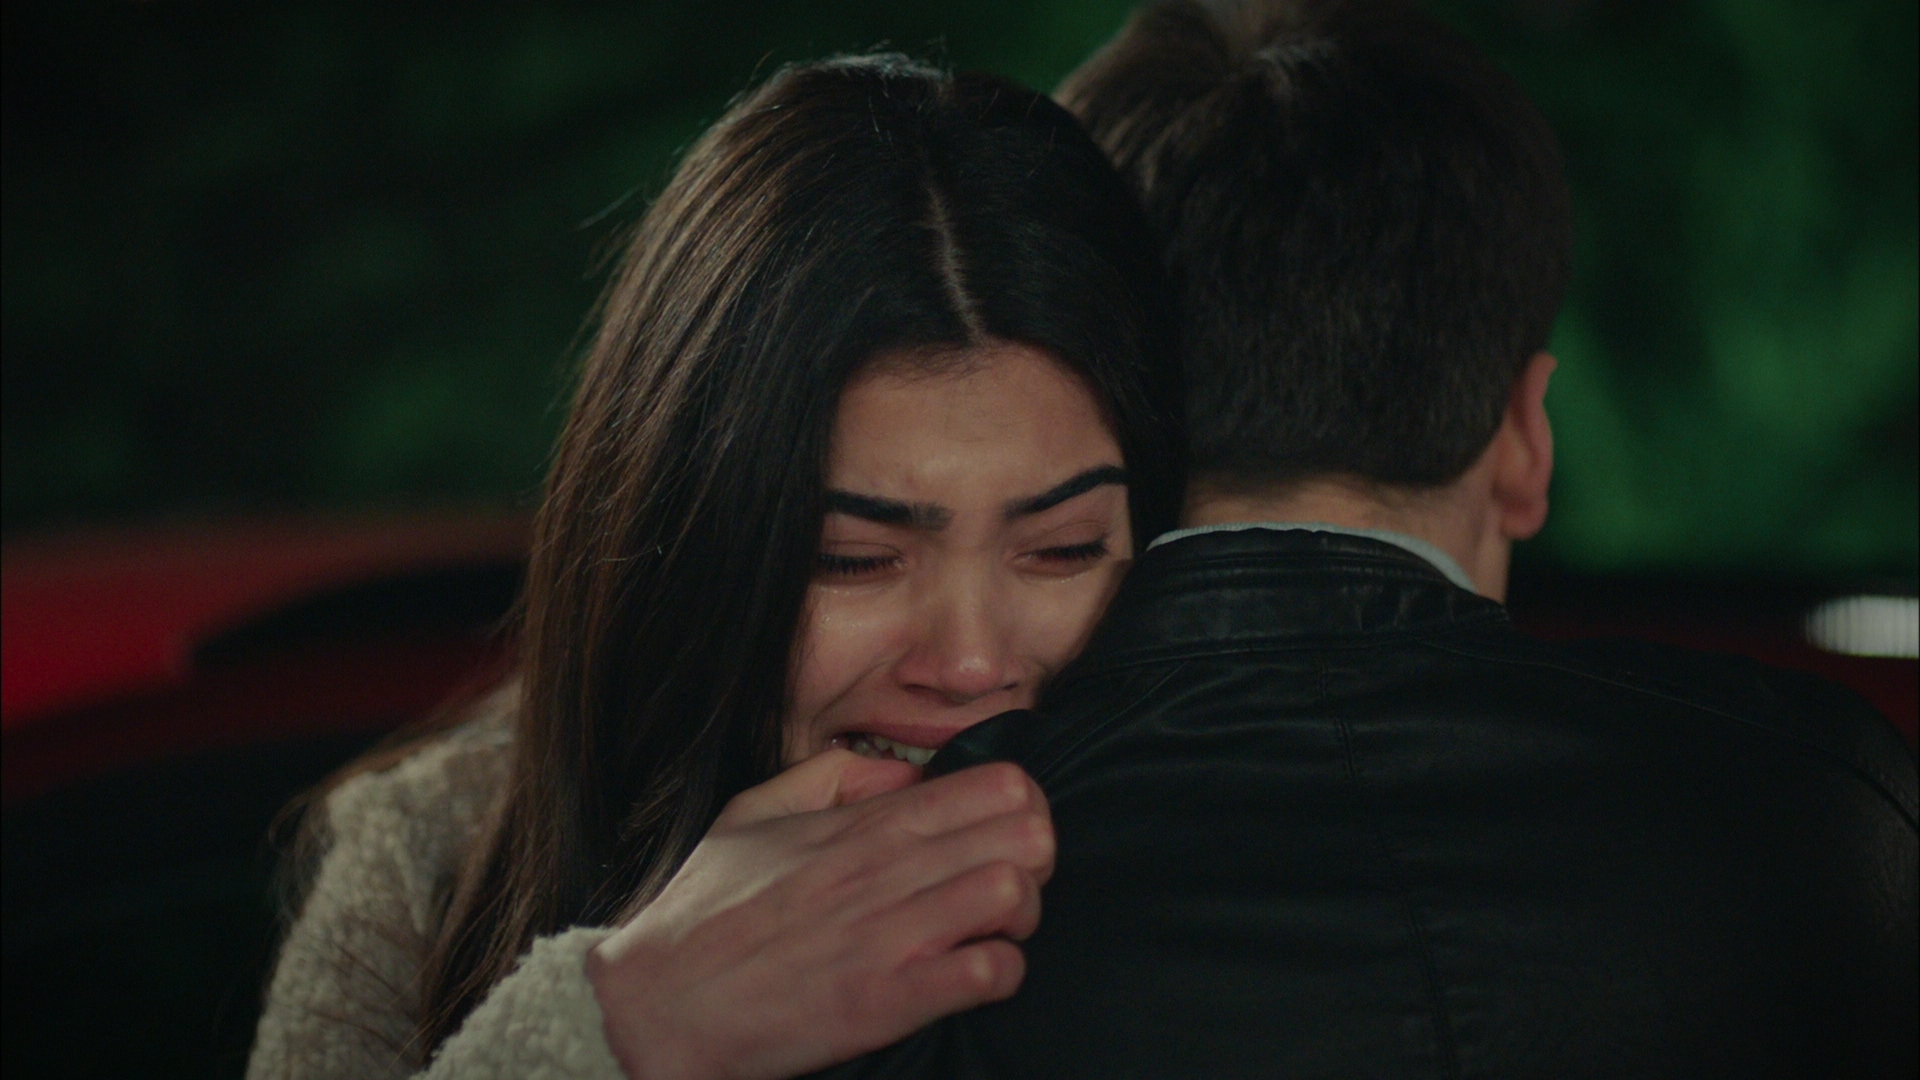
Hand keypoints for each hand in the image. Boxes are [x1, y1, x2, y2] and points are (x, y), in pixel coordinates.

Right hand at [586, 750, 1054, 1079]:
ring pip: (1016, 893)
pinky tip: (972, 975)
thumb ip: (831, 777)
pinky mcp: (889, 999)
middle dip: (1035, 858)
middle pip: (1026, 832)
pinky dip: (999, 974)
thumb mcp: (753, 813)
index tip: (1003, 834)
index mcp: (861, 824)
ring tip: (991, 931)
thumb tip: (899, 772)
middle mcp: (884, 869)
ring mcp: (891, 934)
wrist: (654, 1007)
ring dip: (1021, 917)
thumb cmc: (702, 915)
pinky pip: (990, 973)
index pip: (996, 784)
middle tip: (1006, 884)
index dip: (1022, 808)